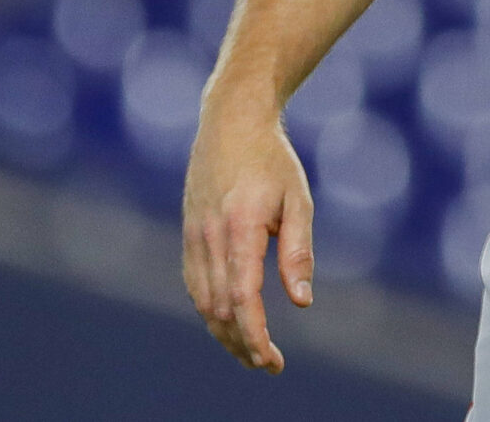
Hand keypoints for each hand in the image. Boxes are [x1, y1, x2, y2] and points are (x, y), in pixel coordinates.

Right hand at [182, 100, 313, 372]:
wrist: (229, 124)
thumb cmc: (273, 161)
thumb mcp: (298, 200)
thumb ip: (299, 251)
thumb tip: (302, 303)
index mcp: (240, 227)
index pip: (242, 298)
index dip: (254, 336)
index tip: (271, 362)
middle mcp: (209, 237)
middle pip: (219, 309)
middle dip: (241, 344)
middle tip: (268, 365)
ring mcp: (193, 238)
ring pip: (203, 303)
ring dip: (225, 334)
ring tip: (252, 353)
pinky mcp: (187, 237)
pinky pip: (195, 286)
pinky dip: (211, 311)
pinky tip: (230, 323)